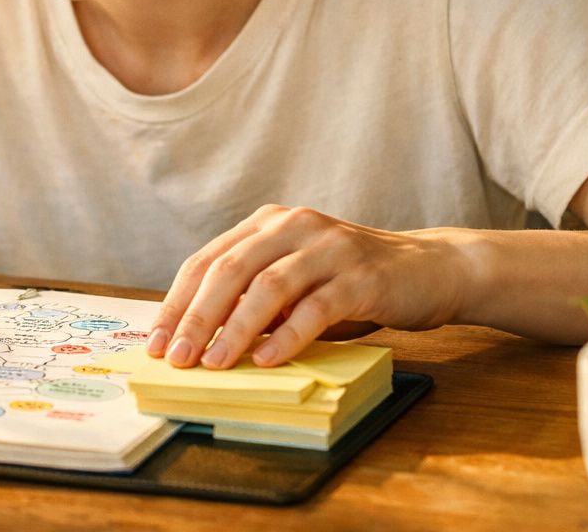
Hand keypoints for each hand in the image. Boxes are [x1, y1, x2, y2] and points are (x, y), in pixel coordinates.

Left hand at [147, 205, 467, 368]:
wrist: (430, 269)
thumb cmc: (351, 282)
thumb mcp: (296, 281)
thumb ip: (254, 298)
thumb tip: (200, 342)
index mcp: (268, 223)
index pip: (207, 259)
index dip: (178, 301)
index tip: (157, 340)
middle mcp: (294, 226)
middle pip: (230, 270)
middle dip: (197, 316)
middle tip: (178, 357)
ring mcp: (329, 248)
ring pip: (268, 286)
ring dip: (236, 328)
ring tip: (216, 362)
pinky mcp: (361, 276)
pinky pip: (315, 307)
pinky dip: (288, 335)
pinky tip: (268, 359)